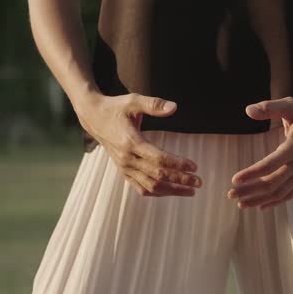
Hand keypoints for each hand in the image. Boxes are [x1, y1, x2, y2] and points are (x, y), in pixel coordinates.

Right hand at [74, 91, 202, 196]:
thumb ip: (154, 104)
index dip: (177, 164)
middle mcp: (127, 159)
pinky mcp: (123, 171)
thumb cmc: (116, 108)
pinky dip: (157, 192)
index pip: (158, 159)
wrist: (94, 118)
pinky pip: (140, 188)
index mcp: (131, 142)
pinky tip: (171, 191)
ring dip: (171, 190)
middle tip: (198, 181)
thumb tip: (174, 107)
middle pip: (157, 175)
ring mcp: (124, 167)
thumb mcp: (134, 101)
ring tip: (190, 191)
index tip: (194, 166)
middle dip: (180, 180)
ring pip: (150, 186)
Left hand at [227, 94, 292, 208]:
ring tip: (241, 203)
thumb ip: (268, 108)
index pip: (270, 165)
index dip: (252, 173)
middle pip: (273, 183)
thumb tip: (248, 110)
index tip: (235, 180)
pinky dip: (276, 201)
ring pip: (281, 192)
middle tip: (230, 194)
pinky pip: (291, 193)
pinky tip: (261, 206)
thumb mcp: (289, 104)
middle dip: (250, 190)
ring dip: (260, 199)